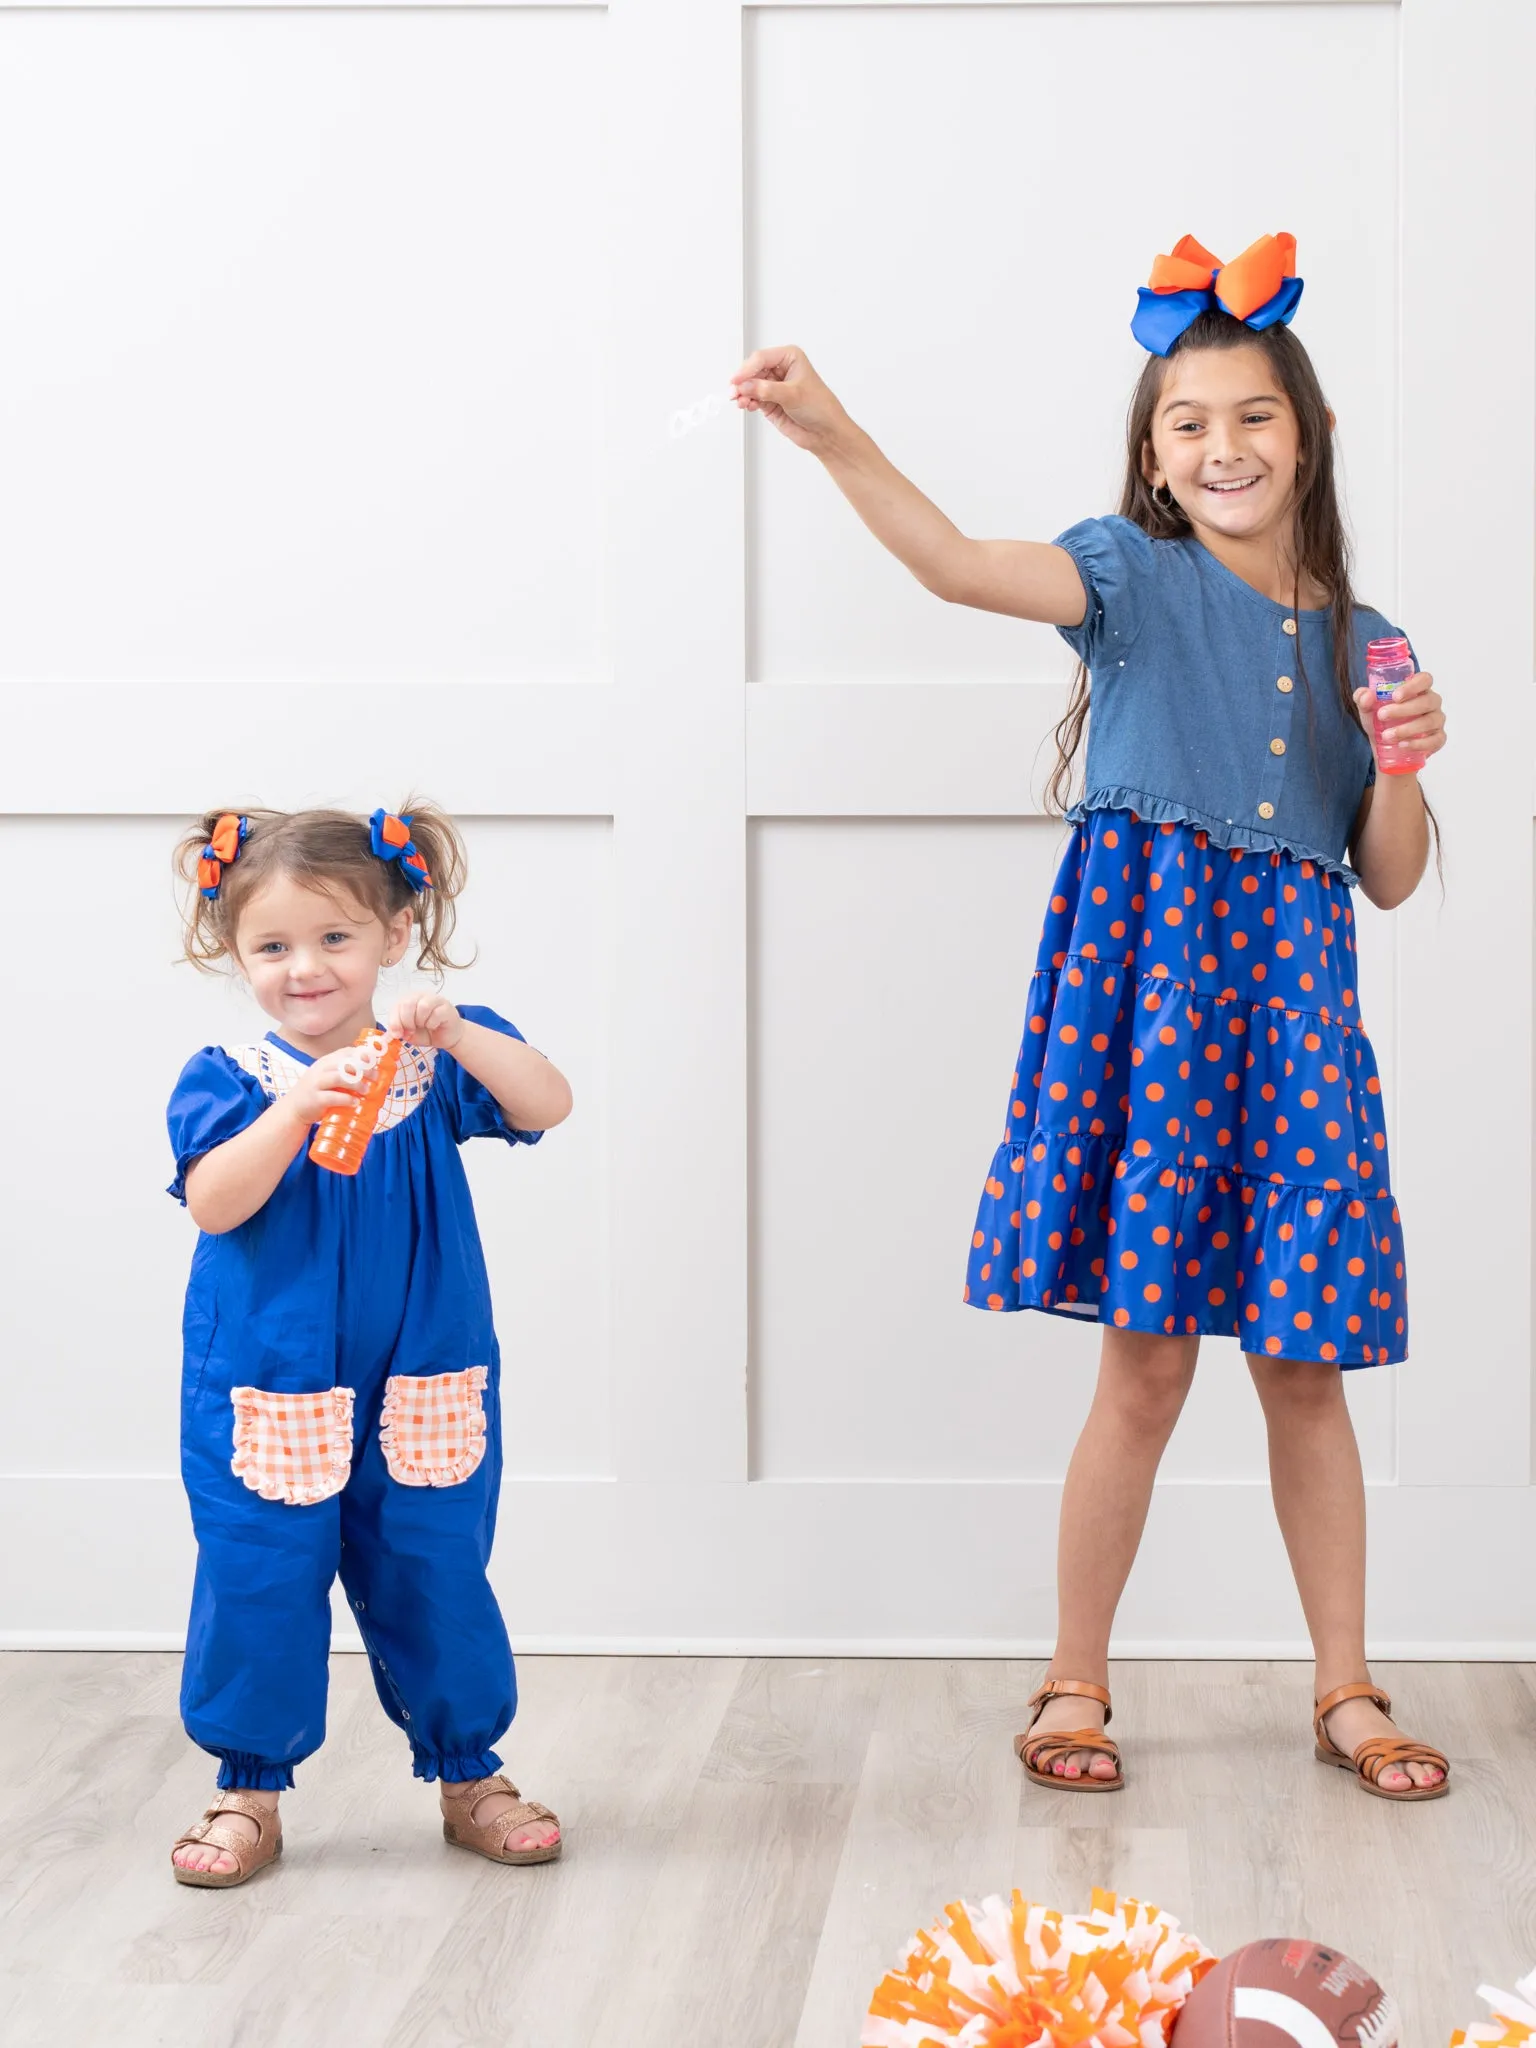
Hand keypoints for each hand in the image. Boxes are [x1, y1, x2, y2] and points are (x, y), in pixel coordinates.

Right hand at [280, 1046, 372, 1128]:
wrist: (293, 1109)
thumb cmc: (316, 1092)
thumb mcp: (327, 1077)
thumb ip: (343, 1073)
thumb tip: (371, 1073)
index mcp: (325, 1062)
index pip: (345, 1052)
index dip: (362, 1055)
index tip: (374, 1062)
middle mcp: (320, 1070)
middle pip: (344, 1064)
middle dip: (363, 1069)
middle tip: (375, 1077)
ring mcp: (316, 1084)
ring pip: (339, 1078)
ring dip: (356, 1083)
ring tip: (366, 1090)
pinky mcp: (315, 1099)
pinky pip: (333, 1097)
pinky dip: (347, 1099)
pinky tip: (355, 1102)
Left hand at [388, 990, 465, 1051]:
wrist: (446, 1037)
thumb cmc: (427, 1032)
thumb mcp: (408, 1034)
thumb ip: (399, 1031)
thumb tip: (393, 1033)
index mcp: (408, 1000)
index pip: (397, 1006)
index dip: (395, 1022)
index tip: (398, 1034)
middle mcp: (421, 996)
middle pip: (408, 1003)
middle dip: (407, 1022)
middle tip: (411, 1031)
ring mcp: (435, 999)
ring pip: (423, 1006)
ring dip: (421, 1022)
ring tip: (424, 1026)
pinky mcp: (446, 1006)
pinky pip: (436, 1014)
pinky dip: (432, 1024)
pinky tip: (434, 1026)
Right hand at [730, 345, 850, 453]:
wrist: (825, 432)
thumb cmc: (820, 407)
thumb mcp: (793, 394)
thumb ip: (767, 390)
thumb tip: (745, 386)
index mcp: (789, 357)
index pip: (762, 358)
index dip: (747, 369)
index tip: (737, 380)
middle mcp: (780, 369)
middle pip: (753, 370)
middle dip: (743, 382)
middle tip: (735, 392)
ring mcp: (773, 386)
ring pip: (750, 385)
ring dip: (743, 393)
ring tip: (741, 402)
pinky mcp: (769, 401)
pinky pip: (752, 398)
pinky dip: (747, 401)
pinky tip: (747, 405)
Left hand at [1354, 669, 1445, 766]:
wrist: (1384, 747)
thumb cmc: (1381, 720)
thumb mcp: (1367, 709)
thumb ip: (1362, 698)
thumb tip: (1366, 696)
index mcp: (1418, 689)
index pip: (1425, 679)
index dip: (1413, 686)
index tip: (1395, 696)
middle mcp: (1431, 702)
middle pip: (1428, 701)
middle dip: (1404, 709)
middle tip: (1382, 715)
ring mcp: (1437, 720)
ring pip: (1431, 721)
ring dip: (1407, 729)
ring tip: (1387, 736)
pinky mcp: (1438, 739)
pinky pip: (1435, 740)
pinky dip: (1418, 743)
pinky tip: (1402, 745)